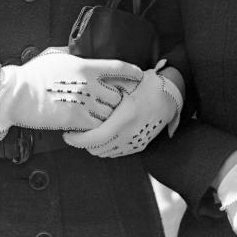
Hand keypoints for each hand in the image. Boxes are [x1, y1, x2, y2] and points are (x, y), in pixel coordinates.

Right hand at [0, 48, 142, 137]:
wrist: (16, 94)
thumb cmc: (32, 74)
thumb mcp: (54, 55)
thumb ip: (72, 52)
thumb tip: (80, 49)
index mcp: (86, 66)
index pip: (119, 68)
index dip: (133, 72)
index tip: (140, 75)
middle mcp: (89, 85)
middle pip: (118, 94)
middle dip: (119, 98)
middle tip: (118, 101)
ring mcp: (84, 103)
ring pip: (111, 112)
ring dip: (110, 114)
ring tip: (105, 115)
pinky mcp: (76, 121)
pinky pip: (98, 126)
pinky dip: (98, 127)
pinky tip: (92, 126)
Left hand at [62, 63, 182, 156]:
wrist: (170, 97)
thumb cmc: (147, 86)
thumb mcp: (127, 84)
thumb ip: (107, 88)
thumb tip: (83, 88)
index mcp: (124, 118)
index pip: (94, 139)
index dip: (77, 140)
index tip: (66, 134)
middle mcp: (129, 134)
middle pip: (97, 149)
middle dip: (83, 142)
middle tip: (76, 130)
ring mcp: (135, 142)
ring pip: (105, 153)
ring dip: (94, 145)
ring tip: (89, 131)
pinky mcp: (139, 146)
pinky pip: (116, 153)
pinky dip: (106, 147)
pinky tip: (104, 134)